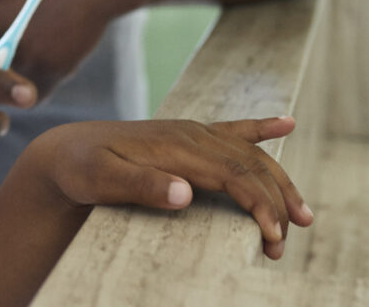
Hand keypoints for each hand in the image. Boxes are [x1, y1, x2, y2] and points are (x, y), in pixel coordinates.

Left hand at [29, 116, 312, 259]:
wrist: (65, 150)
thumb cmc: (81, 168)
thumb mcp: (102, 181)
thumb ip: (142, 185)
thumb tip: (186, 194)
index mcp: (177, 146)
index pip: (234, 175)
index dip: (260, 206)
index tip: (273, 238)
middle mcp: (191, 134)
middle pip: (250, 166)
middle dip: (275, 204)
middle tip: (284, 244)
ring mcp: (191, 132)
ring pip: (249, 154)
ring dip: (278, 182)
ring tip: (302, 215)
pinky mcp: (188, 135)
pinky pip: (233, 129)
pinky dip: (261, 127)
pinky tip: (287, 124)